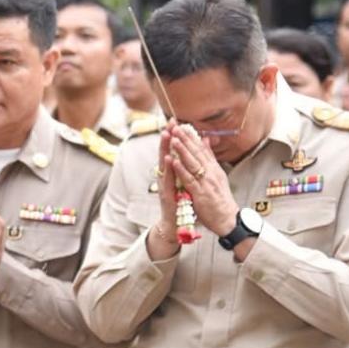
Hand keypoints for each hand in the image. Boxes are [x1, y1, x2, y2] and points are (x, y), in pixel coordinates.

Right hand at [145, 122, 181, 258]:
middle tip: (169, 122)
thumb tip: (184, 155)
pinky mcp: (166, 195)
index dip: (173, 136)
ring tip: (166, 134)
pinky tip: (168, 158)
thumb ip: (183, 169)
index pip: (172, 151)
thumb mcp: (183, 183)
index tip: (175, 121)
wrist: (174, 226)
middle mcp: (166, 177)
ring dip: (164, 148)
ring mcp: (164, 186)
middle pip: (166, 153)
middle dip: (167, 137)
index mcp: (172, 174)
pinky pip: (168, 180)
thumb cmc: (179, 205)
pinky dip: (168, 168)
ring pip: (164, 164)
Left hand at [169, 123, 237, 236]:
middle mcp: (211, 173)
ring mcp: (206, 183)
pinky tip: (174, 162)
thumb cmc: (220, 199)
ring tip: (174, 139)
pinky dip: (181, 170)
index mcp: (214, 169)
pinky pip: (189, 180)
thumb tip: (206, 140)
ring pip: (193, 164)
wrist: (228, 219)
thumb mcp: (218, 175)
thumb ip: (210, 158)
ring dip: (182, 151)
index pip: (202, 149)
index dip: (192, 137)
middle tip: (176, 127)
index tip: (183, 125)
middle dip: (186, 139)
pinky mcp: (201, 193)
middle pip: (197, 153)